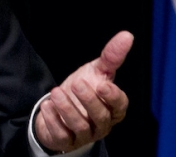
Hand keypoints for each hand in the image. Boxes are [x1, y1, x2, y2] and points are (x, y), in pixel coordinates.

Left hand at [33, 31, 131, 152]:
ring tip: (56, 92)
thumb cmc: (84, 89)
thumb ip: (112, 56)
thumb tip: (127, 35)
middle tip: (76, 83)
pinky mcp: (66, 140)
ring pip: (80, 126)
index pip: (120, 106)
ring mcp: (84, 134)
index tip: (103, 85)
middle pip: (100, 117)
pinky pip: (62, 135)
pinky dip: (54, 121)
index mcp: (112, 108)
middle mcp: (101, 124)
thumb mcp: (96, 71)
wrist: (60, 107)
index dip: (113, 97)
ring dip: (67, 109)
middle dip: (88, 101)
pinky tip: (47, 105)